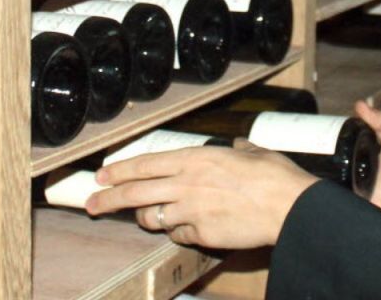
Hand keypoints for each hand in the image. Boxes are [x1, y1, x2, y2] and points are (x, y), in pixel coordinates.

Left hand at [85, 140, 319, 248]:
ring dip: (148, 218)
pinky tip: (190, 229)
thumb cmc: (275, 178)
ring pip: (152, 218)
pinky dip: (179, 233)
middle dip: (108, 199)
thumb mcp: (254, 153)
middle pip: (135, 194)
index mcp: (195, 159)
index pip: (145, 164)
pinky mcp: (201, 234)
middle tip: (91, 204)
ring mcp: (191, 211)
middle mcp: (187, 184)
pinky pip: (178, 235)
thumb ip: (240, 149)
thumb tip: (239, 145)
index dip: (119, 171)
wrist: (289, 207)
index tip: (101, 175)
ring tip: (148, 217)